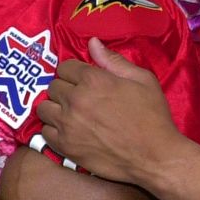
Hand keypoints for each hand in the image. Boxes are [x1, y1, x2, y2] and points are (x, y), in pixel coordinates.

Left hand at [37, 38, 182, 183]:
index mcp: (93, 80)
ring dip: (55, 108)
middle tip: (80, 98)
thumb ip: (113, 60)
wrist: (155, 157)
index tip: (83, 81)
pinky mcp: (65, 146)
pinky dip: (54, 130)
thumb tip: (92, 42)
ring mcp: (67, 124)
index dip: (75, 73)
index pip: (65, 67)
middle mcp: (75, 99)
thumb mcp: (142, 80)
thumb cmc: (152, 116)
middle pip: (53, 86)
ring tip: (70, 114)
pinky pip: (45, 132)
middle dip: (65, 89)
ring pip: (44, 108)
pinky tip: (69, 131)